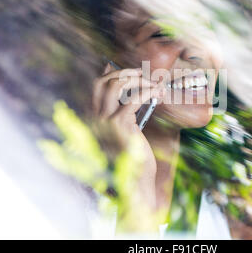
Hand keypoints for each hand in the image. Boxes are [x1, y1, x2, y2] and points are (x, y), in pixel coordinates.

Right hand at [92, 63, 164, 229]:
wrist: (134, 182)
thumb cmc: (133, 157)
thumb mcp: (126, 131)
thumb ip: (125, 112)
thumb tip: (132, 90)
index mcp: (93, 118)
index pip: (96, 86)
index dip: (110, 72)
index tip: (129, 70)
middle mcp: (94, 118)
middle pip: (102, 81)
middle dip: (123, 72)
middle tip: (142, 74)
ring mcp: (104, 122)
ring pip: (115, 85)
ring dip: (136, 79)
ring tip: (153, 83)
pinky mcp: (119, 126)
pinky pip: (133, 99)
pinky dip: (147, 91)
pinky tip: (158, 93)